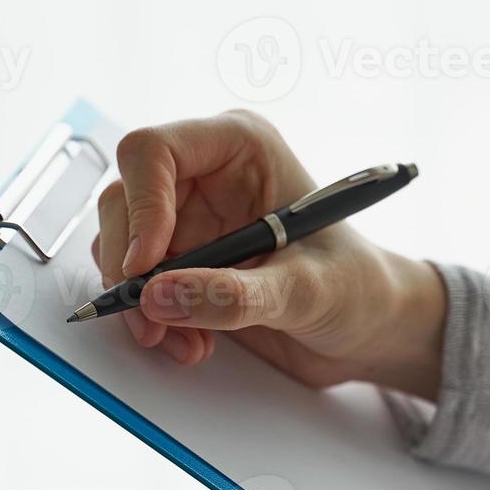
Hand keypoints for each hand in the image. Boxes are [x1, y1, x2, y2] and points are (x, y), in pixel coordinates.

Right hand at [92, 111, 445, 398]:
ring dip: (140, 302)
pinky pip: (136, 282)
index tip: (147, 267)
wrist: (369, 329)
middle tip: (151, 320)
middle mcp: (205, 175)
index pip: (153, 151)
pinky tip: (190, 341)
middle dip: (130, 267)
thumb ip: (235, 295)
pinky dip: (152, 318)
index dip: (140, 207)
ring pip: (121, 245)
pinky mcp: (181, 261)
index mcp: (240, 148)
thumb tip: (159, 296)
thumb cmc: (358, 287)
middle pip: (123, 201)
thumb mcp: (305, 291)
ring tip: (185, 340)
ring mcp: (188, 218)